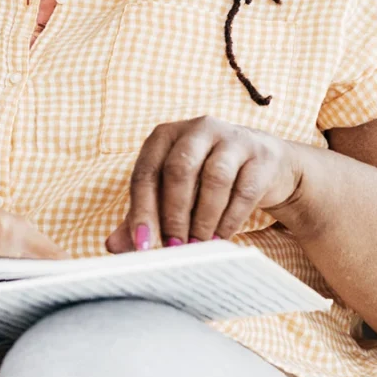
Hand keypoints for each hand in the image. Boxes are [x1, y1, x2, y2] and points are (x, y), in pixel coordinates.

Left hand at [106, 115, 303, 252]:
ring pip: (214, 178)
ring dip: (204, 218)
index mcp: (165, 135)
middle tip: (175, 247)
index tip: (143, 245)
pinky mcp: (261, 155)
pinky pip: (244, 190)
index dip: (142, 209)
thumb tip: (113, 246)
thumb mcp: (172, 189)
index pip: (146, 171)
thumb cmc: (204, 178)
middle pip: (179, 170)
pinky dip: (230, 219)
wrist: (262, 162)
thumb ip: (144, 214)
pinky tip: (222, 238)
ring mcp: (231, 138)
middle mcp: (196, 129)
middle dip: (174, 214)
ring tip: (198, 245)